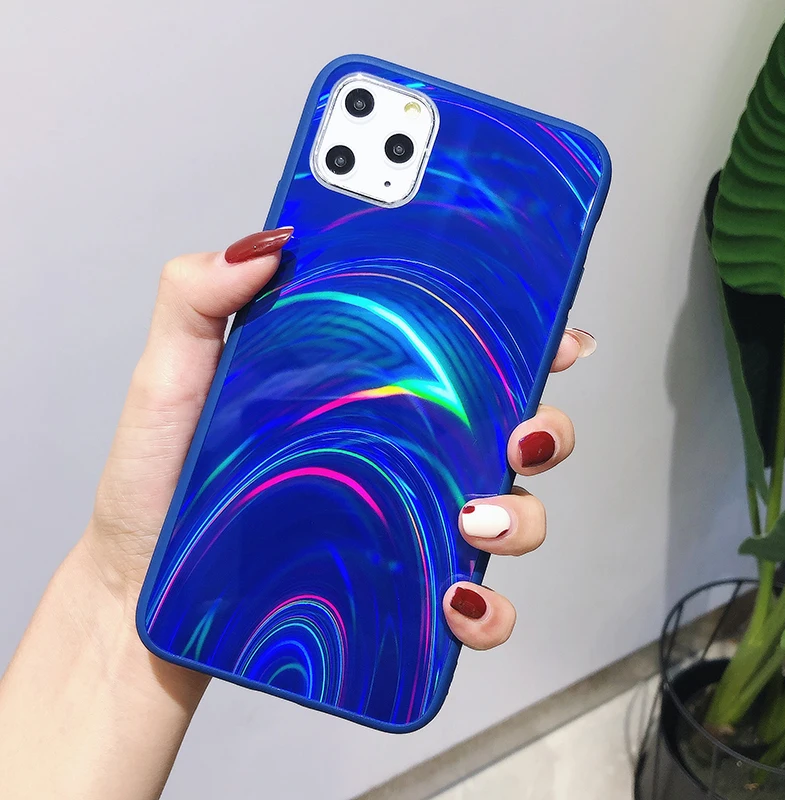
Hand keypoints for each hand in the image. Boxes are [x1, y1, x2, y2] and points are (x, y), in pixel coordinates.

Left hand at [85, 227, 595, 652]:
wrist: (142, 587)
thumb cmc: (161, 481)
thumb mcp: (171, 377)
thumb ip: (200, 297)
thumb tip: (270, 240)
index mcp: (367, 387)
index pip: (461, 350)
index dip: (523, 332)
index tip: (552, 327)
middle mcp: (402, 450)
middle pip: (512, 426)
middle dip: (547, 426)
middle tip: (520, 431)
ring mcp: (406, 521)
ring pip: (512, 512)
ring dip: (521, 516)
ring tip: (472, 517)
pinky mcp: (397, 589)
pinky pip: (471, 605)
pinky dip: (486, 610)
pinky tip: (456, 603)